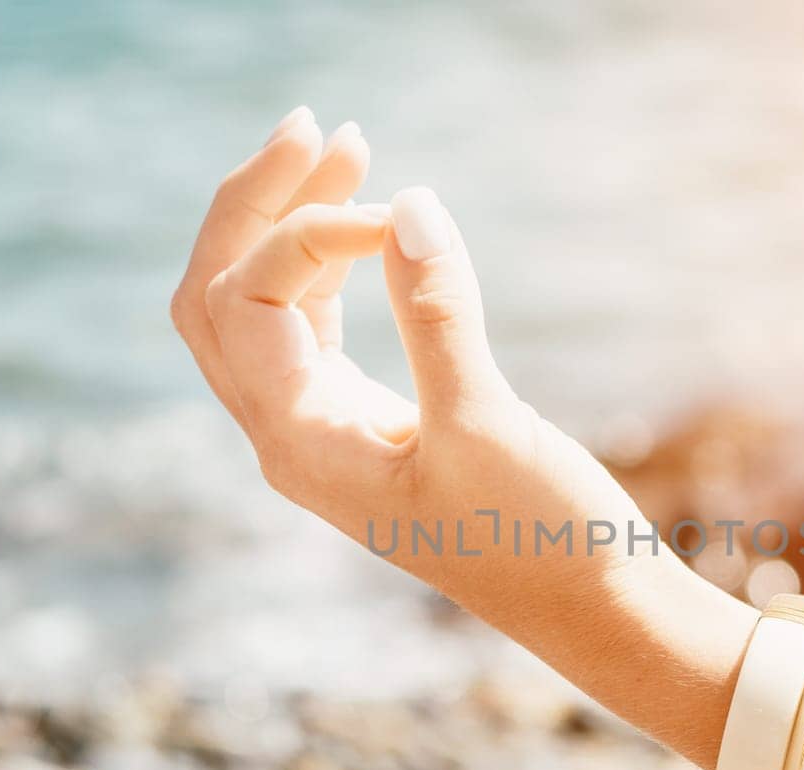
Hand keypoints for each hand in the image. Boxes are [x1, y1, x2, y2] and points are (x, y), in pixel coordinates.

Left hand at [169, 107, 755, 762]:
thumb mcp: (486, 425)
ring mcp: (320, 431)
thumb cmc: (539, 537)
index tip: (399, 216)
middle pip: (216, 296)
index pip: (251, 299)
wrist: (588, 610)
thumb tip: (410, 206)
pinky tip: (366, 228)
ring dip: (288, 226)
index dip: (310, 234)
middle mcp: (289, 437)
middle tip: (314, 126)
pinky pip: (309, 330)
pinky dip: (324, 269)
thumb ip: (439, 315)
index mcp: (299, 444)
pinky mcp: (362, 425)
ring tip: (343, 145)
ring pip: (259, 309)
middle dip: (255, 205)